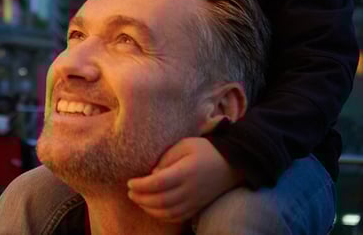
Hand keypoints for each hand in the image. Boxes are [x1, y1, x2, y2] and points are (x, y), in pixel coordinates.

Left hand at [126, 137, 242, 221]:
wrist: (232, 164)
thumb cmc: (205, 150)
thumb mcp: (185, 144)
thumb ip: (167, 158)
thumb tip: (152, 173)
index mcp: (186, 172)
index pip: (158, 183)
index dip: (141, 185)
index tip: (130, 182)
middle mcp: (190, 190)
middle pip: (160, 201)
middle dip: (141, 198)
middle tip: (130, 192)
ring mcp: (195, 201)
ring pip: (167, 213)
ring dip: (149, 209)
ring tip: (138, 199)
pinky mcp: (197, 207)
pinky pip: (177, 217)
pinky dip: (162, 216)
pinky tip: (152, 209)